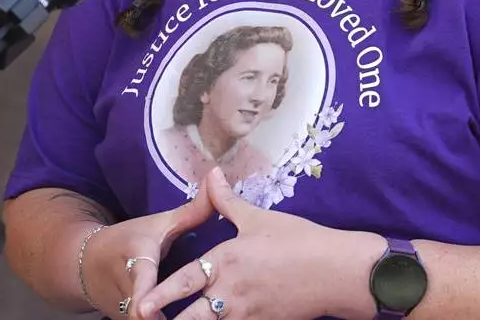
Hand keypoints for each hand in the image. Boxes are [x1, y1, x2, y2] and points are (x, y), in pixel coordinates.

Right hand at [80, 180, 214, 317]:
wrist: (86, 265)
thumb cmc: (130, 240)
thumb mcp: (159, 224)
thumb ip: (192, 210)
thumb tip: (217, 178)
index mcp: (137, 260)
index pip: (141, 281)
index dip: (146, 299)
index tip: (149, 313)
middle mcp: (128, 292)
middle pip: (145, 314)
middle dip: (166, 319)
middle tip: (194, 319)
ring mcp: (125, 314)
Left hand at [137, 168, 372, 319]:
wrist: (337, 271)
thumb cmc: (299, 240)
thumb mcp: (259, 218)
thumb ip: (227, 201)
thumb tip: (209, 173)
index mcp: (227, 260)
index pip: (186, 280)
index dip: (161, 294)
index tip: (141, 304)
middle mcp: (232, 290)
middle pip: (192, 316)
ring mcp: (247, 313)